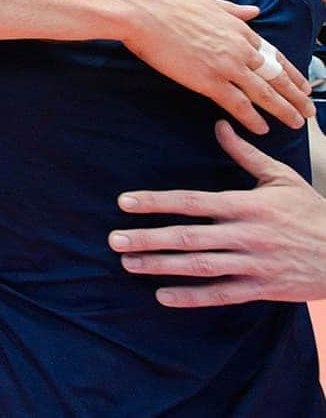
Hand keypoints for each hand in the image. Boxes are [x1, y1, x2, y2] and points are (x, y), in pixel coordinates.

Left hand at [108, 119, 325, 305]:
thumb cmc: (311, 211)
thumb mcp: (280, 177)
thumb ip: (245, 153)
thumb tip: (220, 125)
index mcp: (244, 204)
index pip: (191, 201)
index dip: (156, 202)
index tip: (125, 202)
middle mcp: (245, 234)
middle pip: (188, 236)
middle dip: (148, 238)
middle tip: (115, 239)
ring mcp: (252, 263)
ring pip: (199, 266)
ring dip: (161, 266)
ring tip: (129, 263)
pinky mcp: (262, 288)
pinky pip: (221, 294)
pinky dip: (192, 296)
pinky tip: (162, 295)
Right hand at [119, 0, 312, 134]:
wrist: (143, 13)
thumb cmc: (168, 3)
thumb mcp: (207, 1)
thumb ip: (233, 10)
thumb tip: (253, 11)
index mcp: (238, 28)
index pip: (273, 54)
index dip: (290, 71)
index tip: (301, 84)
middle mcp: (238, 47)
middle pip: (275, 76)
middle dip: (295, 95)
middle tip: (308, 109)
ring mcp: (225, 65)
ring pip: (263, 93)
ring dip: (283, 110)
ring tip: (296, 122)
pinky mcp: (208, 81)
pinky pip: (237, 104)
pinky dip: (252, 118)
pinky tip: (263, 128)